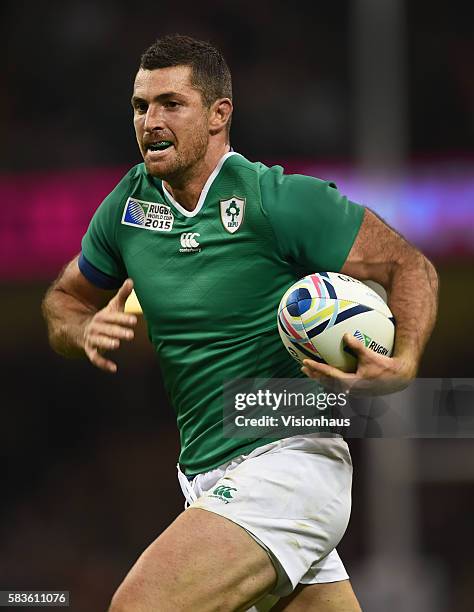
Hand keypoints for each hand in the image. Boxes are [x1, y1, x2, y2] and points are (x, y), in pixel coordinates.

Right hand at [83, 279, 136, 372]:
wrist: (81, 330)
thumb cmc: (104, 318)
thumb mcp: (112, 307)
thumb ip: (122, 295)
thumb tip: (131, 280)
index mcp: (102, 316)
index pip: (113, 317)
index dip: (123, 319)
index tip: (134, 320)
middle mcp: (96, 327)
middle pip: (106, 329)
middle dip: (117, 331)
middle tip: (130, 335)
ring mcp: (92, 339)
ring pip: (98, 342)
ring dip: (107, 344)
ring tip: (117, 345)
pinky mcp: (90, 350)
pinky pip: (95, 358)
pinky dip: (103, 364)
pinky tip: (114, 369)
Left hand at [301, 333, 416, 395]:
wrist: (399, 379)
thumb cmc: (386, 367)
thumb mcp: (370, 355)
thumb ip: (357, 346)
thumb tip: (345, 335)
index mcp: (350, 382)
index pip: (328, 374)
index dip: (315, 368)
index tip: (305, 362)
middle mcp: (349, 389)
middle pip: (326, 382)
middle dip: (315, 375)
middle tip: (304, 367)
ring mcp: (353, 390)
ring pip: (333, 385)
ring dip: (322, 377)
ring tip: (313, 371)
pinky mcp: (358, 389)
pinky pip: (341, 383)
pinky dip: (332, 378)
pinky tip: (332, 371)